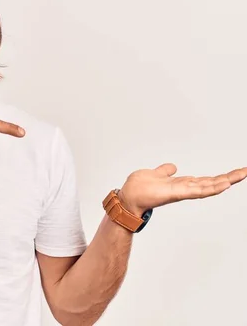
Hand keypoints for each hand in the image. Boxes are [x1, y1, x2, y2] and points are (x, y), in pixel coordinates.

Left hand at [118, 163, 246, 215]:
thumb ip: (165, 171)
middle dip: (229, 178)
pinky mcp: (177, 193)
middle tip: (245, 171)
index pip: (204, 180)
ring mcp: (183, 192)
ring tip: (240, 175)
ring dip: (224, 181)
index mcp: (181, 184)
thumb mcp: (155, 174)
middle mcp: (185, 189)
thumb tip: (173, 167)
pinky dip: (211, 188)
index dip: (219, 177)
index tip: (235, 172)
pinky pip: (197, 191)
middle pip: (211, 182)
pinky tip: (223, 184)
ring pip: (208, 187)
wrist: (128, 197)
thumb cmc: (139, 188)